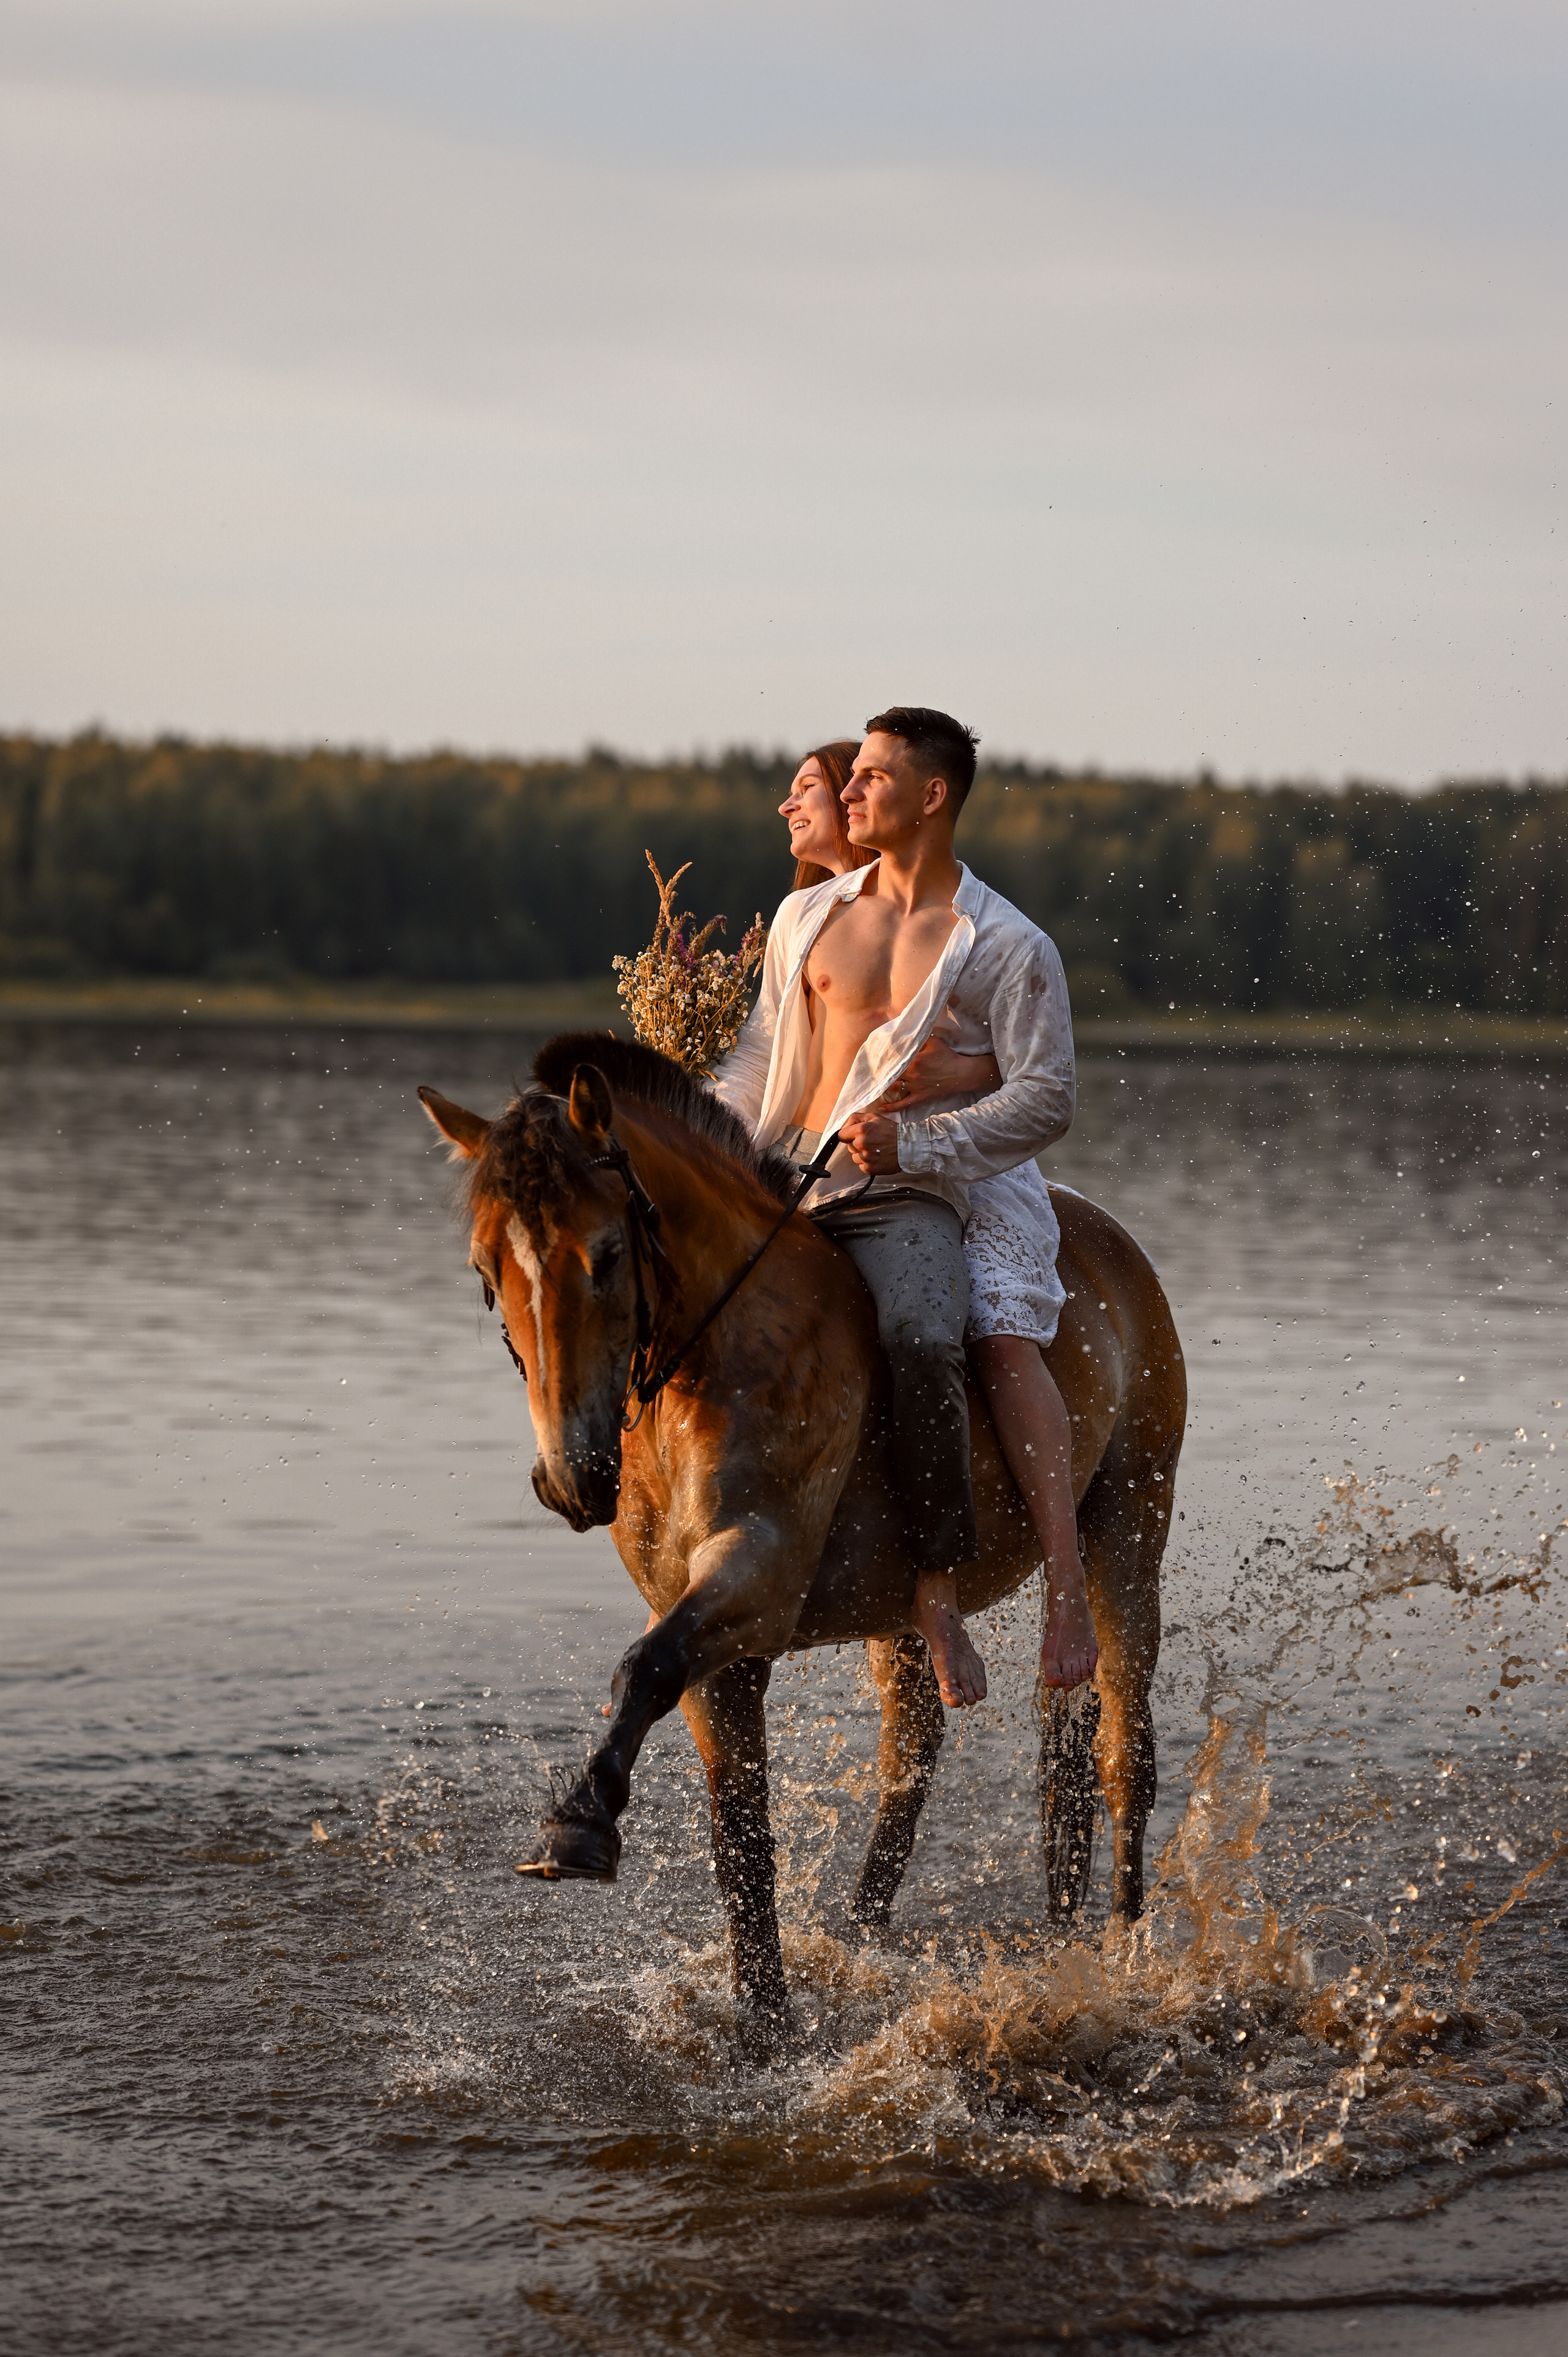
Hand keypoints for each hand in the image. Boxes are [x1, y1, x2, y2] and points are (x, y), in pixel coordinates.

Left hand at [839, 1110, 902, 1174]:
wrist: (908, 1146)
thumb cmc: (891, 1131)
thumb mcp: (874, 1117)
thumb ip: (856, 1118)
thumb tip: (844, 1126)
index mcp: (861, 1129)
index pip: (841, 1135)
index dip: (847, 1135)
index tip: (854, 1135)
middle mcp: (862, 1143)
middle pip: (849, 1146)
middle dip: (857, 1144)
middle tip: (871, 1141)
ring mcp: (866, 1157)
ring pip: (855, 1157)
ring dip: (862, 1154)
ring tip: (875, 1149)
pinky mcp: (870, 1168)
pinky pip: (861, 1166)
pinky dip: (867, 1163)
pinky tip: (877, 1157)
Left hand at [874, 1036, 1000, 1114]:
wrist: (961, 1073)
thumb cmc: (947, 1055)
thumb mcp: (933, 1041)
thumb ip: (917, 1039)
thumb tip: (903, 1036)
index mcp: (914, 1061)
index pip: (893, 1061)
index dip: (883, 1060)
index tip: (873, 1059)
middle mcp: (912, 1075)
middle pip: (890, 1075)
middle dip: (880, 1074)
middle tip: (869, 1073)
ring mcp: (916, 1088)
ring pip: (894, 1088)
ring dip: (883, 1087)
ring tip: (873, 1086)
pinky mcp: (920, 1097)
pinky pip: (904, 1104)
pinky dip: (893, 1107)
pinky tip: (882, 1108)